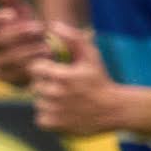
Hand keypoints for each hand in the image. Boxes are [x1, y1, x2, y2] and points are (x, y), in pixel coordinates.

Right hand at [0, 0, 55, 90]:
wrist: (37, 56)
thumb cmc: (28, 31)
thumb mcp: (23, 14)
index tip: (14, 14)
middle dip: (19, 34)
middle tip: (40, 30)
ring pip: (6, 57)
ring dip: (28, 51)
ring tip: (47, 47)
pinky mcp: (1, 77)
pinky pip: (12, 73)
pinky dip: (29, 67)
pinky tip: (44, 61)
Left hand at [27, 24, 130, 138]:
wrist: (115, 109)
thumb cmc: (100, 80)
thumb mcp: (91, 56)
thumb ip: (72, 38)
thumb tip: (53, 25)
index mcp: (63, 76)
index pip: (35, 68)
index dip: (45, 69)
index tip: (57, 72)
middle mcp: (56, 94)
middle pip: (35, 86)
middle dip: (47, 85)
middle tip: (64, 87)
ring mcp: (54, 111)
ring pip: (38, 102)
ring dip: (48, 101)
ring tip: (67, 100)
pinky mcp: (53, 125)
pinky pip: (40, 118)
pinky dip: (49, 116)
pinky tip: (65, 111)